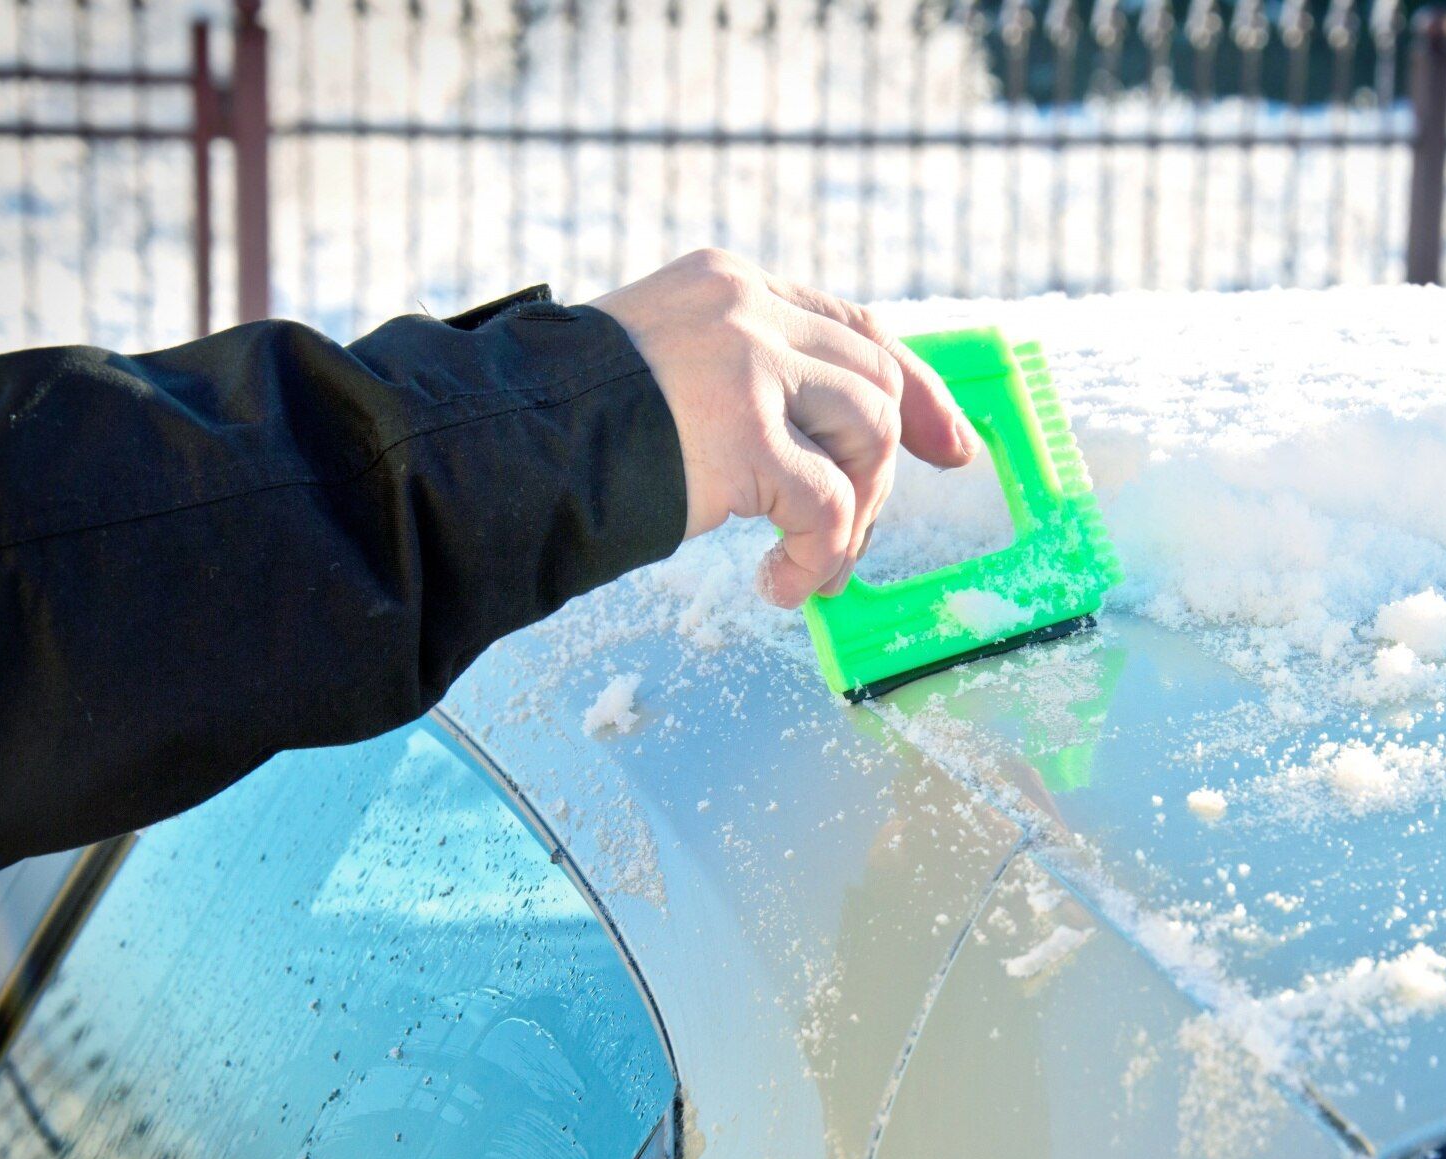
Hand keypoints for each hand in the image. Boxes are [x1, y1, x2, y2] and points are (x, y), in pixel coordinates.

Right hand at [590, 249, 979, 608]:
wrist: (495, 444)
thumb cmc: (568, 427)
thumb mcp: (666, 368)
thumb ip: (744, 377)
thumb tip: (827, 442)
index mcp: (730, 284)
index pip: (854, 327)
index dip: (915, 389)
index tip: (950, 444)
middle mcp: (746, 308)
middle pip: (874, 382)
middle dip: (884, 471)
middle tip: (856, 539)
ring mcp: (748, 364)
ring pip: (867, 434)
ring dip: (853, 518)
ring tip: (810, 567)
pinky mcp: (743, 433)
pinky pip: (827, 507)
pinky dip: (820, 557)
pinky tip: (781, 586)